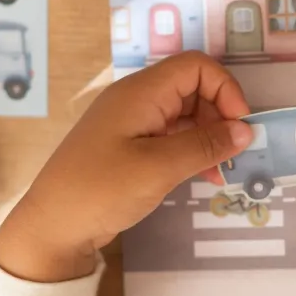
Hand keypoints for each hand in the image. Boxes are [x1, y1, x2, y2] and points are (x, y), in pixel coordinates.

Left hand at [0, 52, 251, 281]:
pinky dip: (192, 150)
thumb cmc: (101, 190)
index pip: (196, 66)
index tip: (240, 126)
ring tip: (221, 170)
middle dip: (220, 115)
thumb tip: (245, 129)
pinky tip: (204, 176)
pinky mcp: (130, 146)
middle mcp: (138, 99)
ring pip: (185, 113)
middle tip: (233, 153)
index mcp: (141, 92)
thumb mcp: (159, 168)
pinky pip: (171, 135)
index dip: (225, 89)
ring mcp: (132, 122)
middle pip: (193, 87)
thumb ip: (205, 145)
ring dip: (209, 136)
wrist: (50, 229)